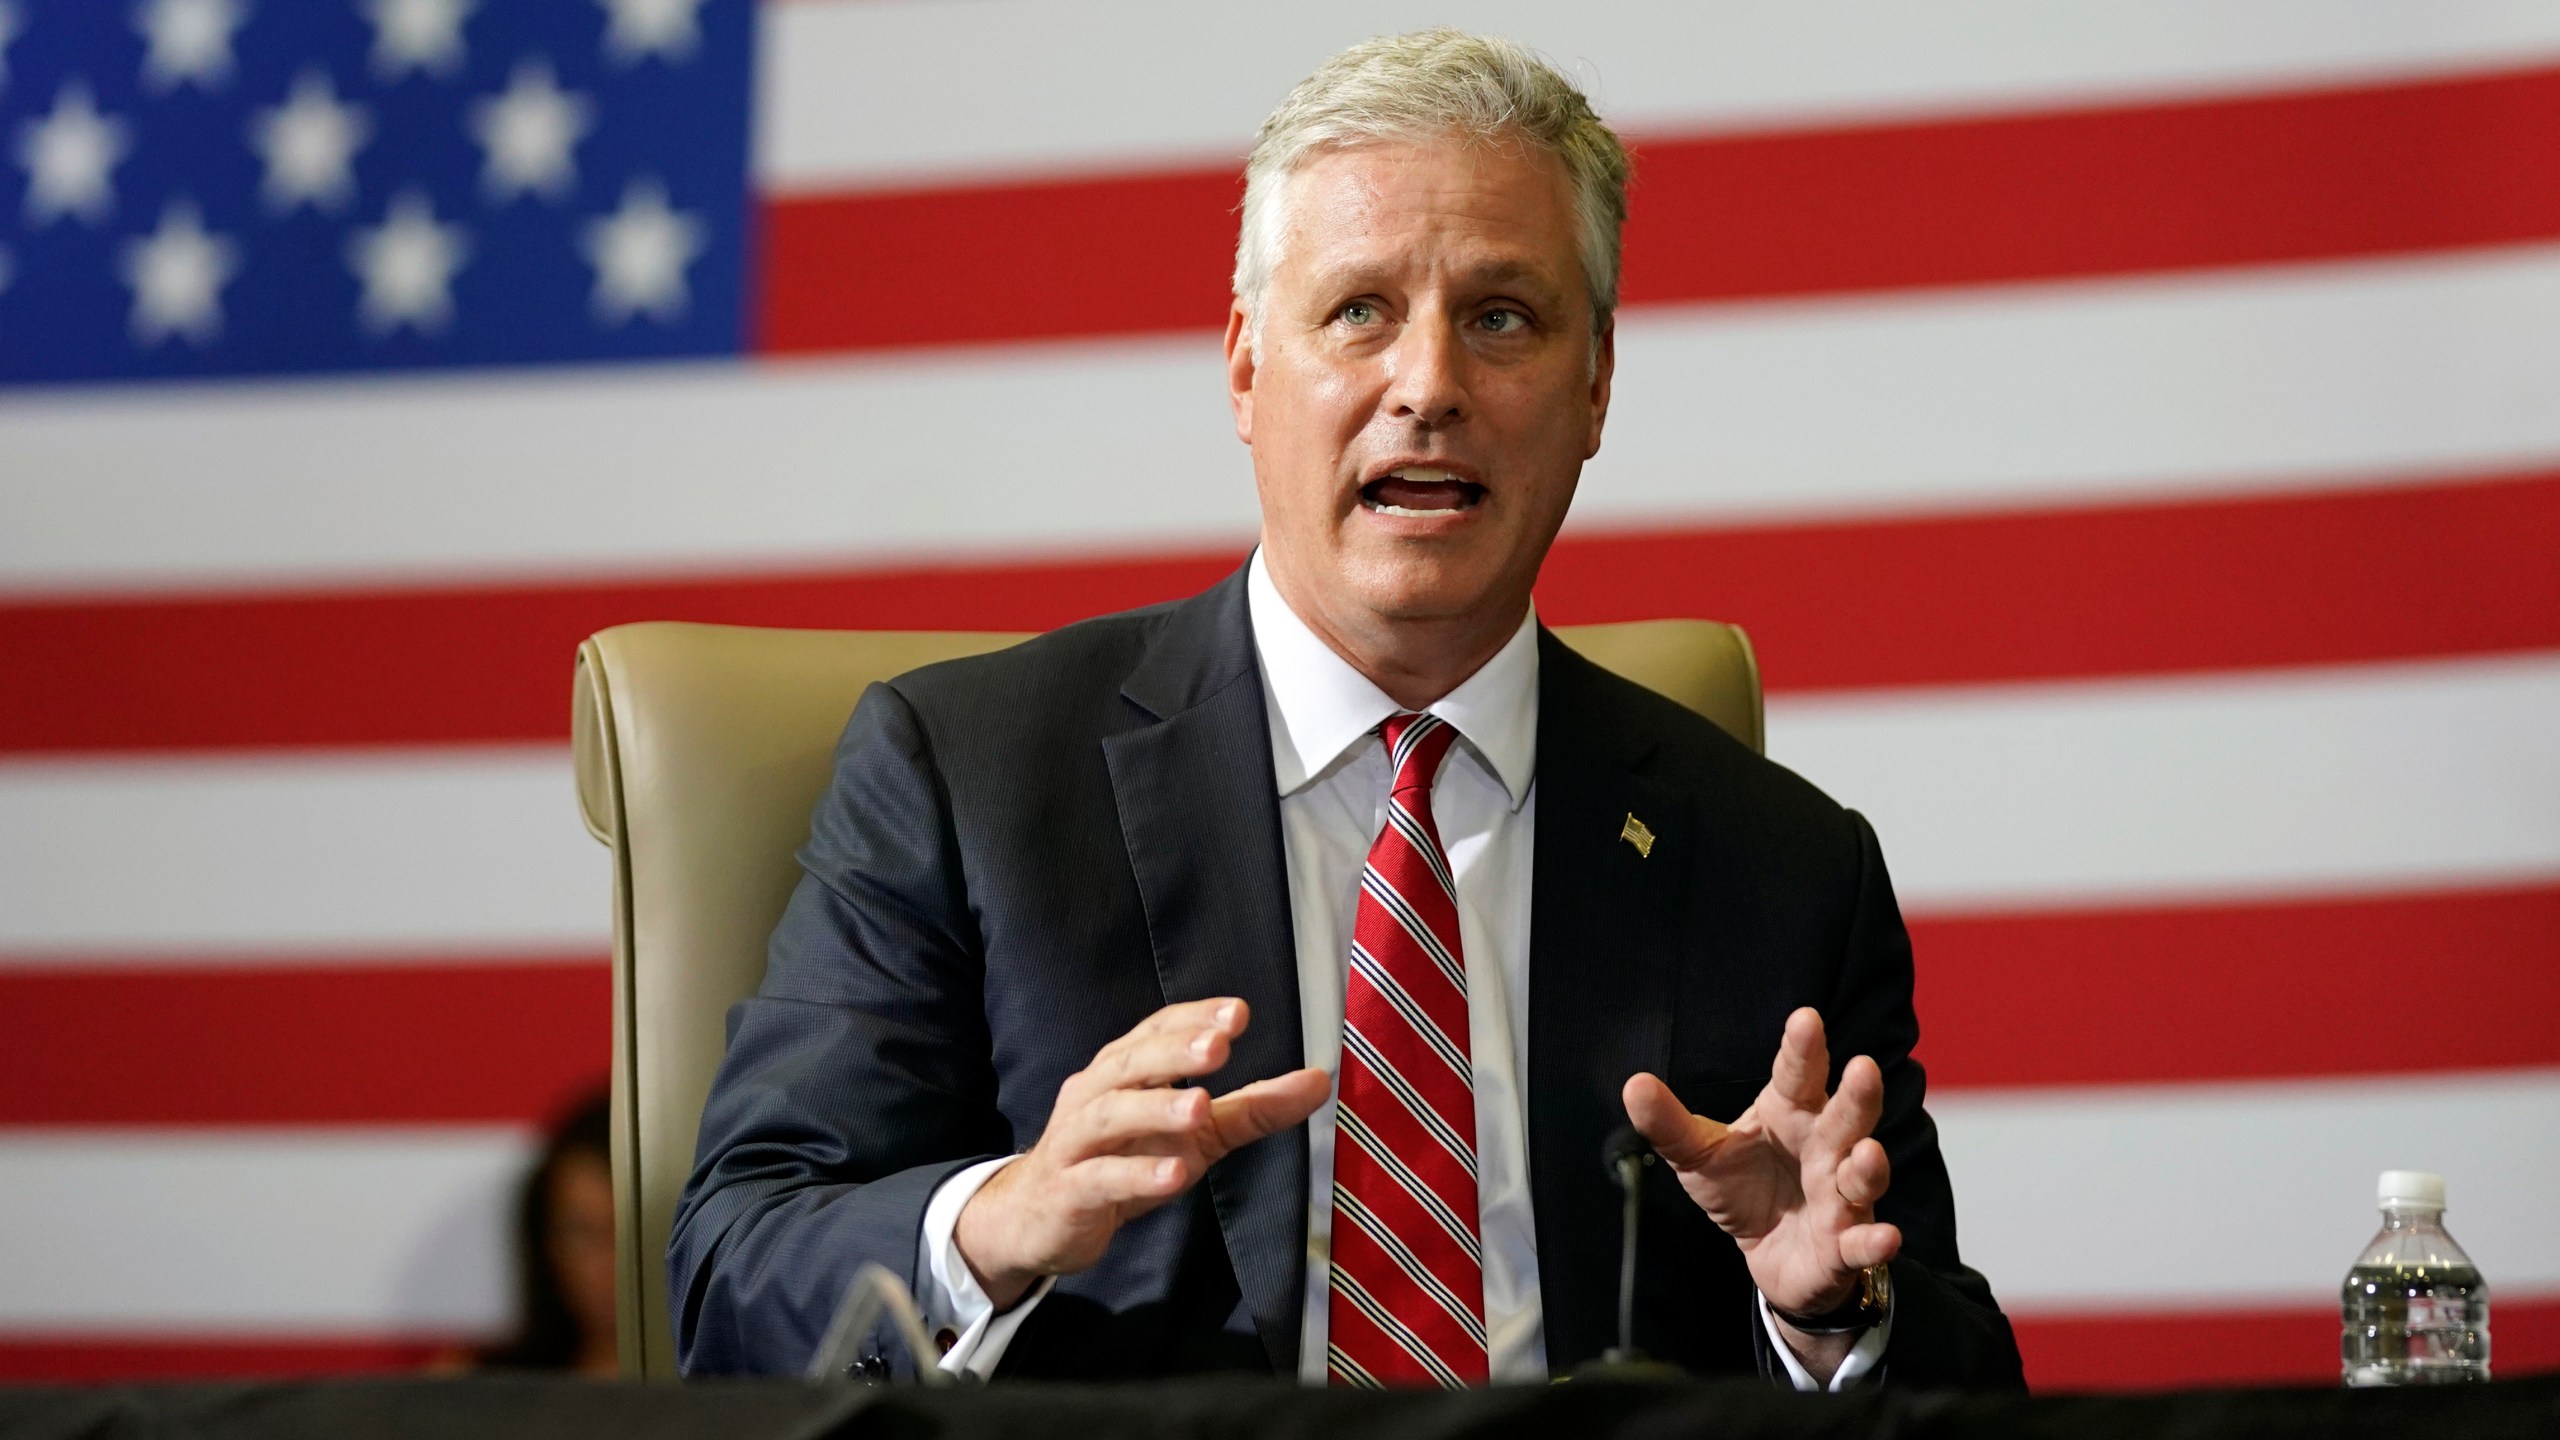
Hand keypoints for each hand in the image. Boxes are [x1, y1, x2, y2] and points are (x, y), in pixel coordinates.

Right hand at [955, 997, 1328, 1308]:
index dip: (1193, 1019)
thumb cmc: (1120, 1161)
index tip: (1238, 1012)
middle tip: (1219, 1045)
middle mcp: (1094, 1096)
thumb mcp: (1195, 1135)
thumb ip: (1253, 1108)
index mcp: (1122, 1072)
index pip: (1155, 1032)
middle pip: (1130, 1064)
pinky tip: (1176, 1174)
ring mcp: (1077, 1143)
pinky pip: (1101, 1179)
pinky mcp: (1070, 1191)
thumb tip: (1320, 1080)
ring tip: (1201, 1106)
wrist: (1040, 1220)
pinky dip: (1137, 1174)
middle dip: (1173, 1051)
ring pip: (1110, 1115)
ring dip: (1156, 1109)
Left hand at [1621, 1008, 1900, 1323]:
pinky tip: (1887, 1237)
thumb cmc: (1741, 1188)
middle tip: (1863, 1068)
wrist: (1768, 1254)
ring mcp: (1841, 1195)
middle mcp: (1825, 1148)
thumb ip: (1670, 1124)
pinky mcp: (1846, 1244)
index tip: (1805, 1018)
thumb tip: (1634, 1085)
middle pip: (1845, 1117)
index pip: (1798, 1075)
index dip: (1803, 1049)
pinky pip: (1864, 1243)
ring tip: (1866, 1151)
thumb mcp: (1699, 1156)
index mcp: (1791, 1113)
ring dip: (1868, 1166)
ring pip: (1861, 1176)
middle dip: (1857, 1096)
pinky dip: (1875, 1242)